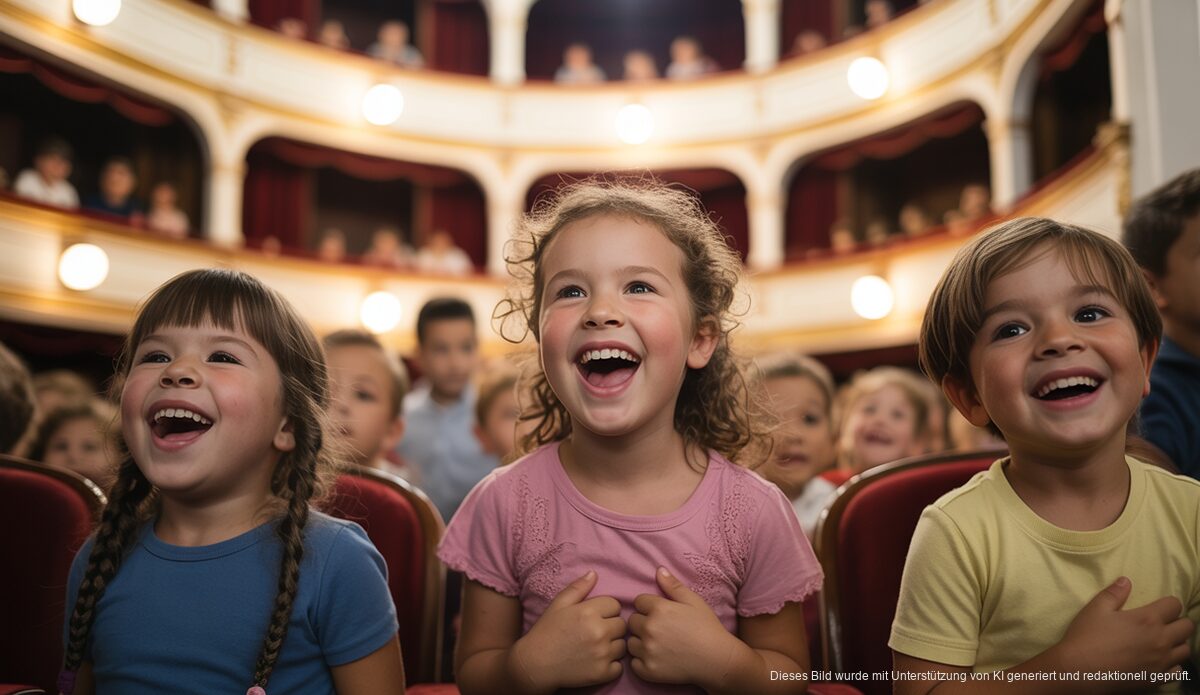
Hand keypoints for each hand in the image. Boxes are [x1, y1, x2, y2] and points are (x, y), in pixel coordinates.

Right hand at [510, 570, 624, 691]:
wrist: (535, 665)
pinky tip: (596, 662)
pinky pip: (619, 667)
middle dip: (611, 627)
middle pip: (622, 625)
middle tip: (595, 633)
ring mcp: (602, 654)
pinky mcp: (603, 674)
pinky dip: (610, 666)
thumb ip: (577, 588)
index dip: (605, 610)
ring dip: (612, 646)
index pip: (615, 605)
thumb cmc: (546, 632)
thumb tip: (594, 573)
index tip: (594, 617)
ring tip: (595, 648)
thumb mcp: (558, 605)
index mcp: (589, 612)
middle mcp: (599, 632)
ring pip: (622, 646)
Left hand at [628, 567, 738, 686]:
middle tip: (660, 630)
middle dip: (643, 623)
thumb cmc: (707, 628)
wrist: (717, 660)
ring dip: (640, 643)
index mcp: (659, 609)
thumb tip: (658, 570)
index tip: (661, 614)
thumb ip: (673, 585)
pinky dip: (642, 661)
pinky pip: (633, 663)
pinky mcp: (648, 671)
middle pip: (632, 622)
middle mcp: (649, 629)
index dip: (649, 607)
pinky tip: (656, 659)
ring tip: (658, 645)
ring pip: (631, 643)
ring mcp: (647, 651)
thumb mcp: (693, 601)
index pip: (639, 602)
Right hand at [1057, 577, 1192, 677]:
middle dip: (1177, 621)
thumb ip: (1114, 593)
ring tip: (1162, 642)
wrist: (1080, 671)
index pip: (1174, 605)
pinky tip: (1158, 661)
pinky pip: (1177, 670)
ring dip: (1177, 643)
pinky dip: (1172, 664)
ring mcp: (1161, 662)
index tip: (1157, 606)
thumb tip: (1126, 581)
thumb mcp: (1096, 609)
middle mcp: (1161, 640)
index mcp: (1148, 619)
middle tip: (1162, 623)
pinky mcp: (1157, 679)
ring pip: (1185, 649)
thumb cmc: (1087, 637)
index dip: (1167, 603)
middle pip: (1187, 627)